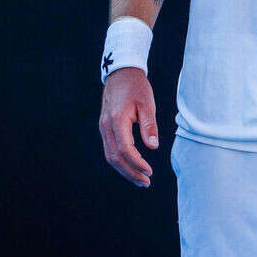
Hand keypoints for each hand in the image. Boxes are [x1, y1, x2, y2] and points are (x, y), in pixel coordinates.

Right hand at [99, 66, 158, 186]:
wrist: (121, 74)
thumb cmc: (136, 87)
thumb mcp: (147, 103)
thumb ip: (149, 125)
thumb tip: (153, 147)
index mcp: (117, 120)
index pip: (125, 149)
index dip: (137, 163)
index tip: (150, 172)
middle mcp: (106, 127)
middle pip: (115, 157)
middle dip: (130, 172)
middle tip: (146, 182)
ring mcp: (103, 128)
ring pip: (110, 155)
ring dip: (124, 170)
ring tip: (140, 179)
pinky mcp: (105, 128)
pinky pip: (110, 149)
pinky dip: (120, 161)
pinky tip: (132, 167)